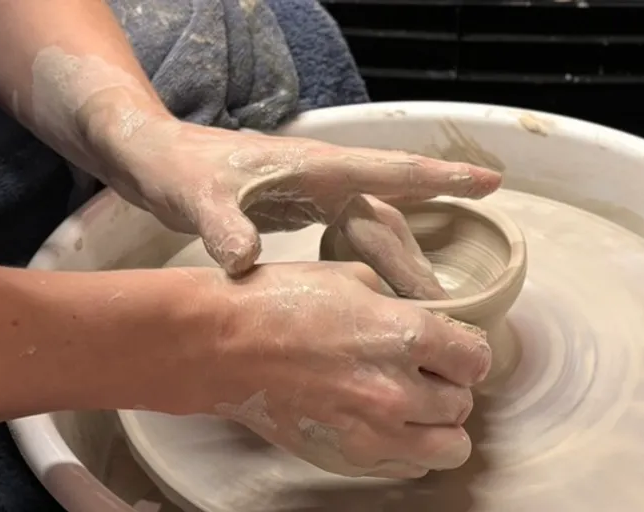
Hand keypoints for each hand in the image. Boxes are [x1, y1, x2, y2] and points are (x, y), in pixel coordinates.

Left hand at [86, 114, 501, 299]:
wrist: (152, 159)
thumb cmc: (178, 168)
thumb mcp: (197, 196)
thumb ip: (223, 226)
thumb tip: (245, 260)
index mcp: (314, 168)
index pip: (389, 171)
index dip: (441, 178)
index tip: (491, 182)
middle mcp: (324, 180)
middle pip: (389, 221)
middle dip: (420, 264)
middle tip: (450, 316)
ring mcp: (314, 195)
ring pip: (374, 234)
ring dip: (398, 271)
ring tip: (422, 319)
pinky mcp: (301, 209)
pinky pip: (351, 240)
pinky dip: (369, 269)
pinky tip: (371, 299)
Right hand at [201, 262, 490, 477]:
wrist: (221, 346)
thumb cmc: (280, 302)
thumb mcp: (353, 278)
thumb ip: (404, 305)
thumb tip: (434, 323)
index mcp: (404, 335)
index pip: (477, 359)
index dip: (466, 352)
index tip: (451, 349)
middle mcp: (397, 390)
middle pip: (463, 405)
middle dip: (449, 386)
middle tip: (423, 372)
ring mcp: (372, 432)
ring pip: (450, 448)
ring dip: (438, 426)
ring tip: (412, 406)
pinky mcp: (349, 458)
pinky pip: (408, 467)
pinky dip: (407, 449)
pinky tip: (384, 423)